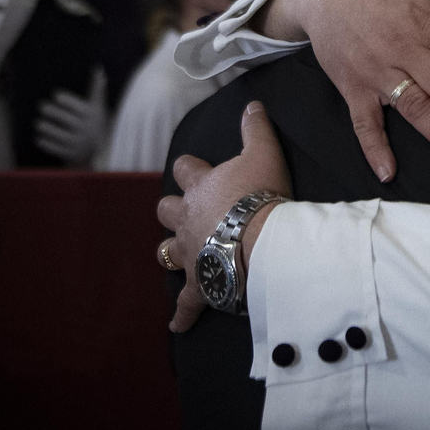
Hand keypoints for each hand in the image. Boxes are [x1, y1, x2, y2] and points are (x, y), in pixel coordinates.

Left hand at [35, 67, 106, 164]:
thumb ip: (97, 90)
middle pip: (68, 120)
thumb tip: (99, 69)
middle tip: (41, 106)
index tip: (56, 95)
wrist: (101, 151)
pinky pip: (57, 149)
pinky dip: (47, 144)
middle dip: (54, 113)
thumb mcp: (99, 107)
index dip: (68, 101)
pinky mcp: (71, 154)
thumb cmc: (96, 122)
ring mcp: (79, 143)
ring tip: (38, 123)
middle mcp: (86, 129)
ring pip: (61, 135)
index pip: (79, 107)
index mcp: (92, 116)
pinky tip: (39, 138)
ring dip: (48, 129)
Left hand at [158, 101, 291, 332]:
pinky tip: (176, 325)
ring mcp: (189, 251)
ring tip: (181, 254)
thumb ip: (255, 128)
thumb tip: (252, 103)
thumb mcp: (264, 153)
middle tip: (187, 211)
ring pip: (165, 251)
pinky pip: (184, 303)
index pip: (186, 169)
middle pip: (166, 208)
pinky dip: (180, 314)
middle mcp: (187, 217)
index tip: (194, 168)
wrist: (260, 240)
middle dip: (172, 208)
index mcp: (201, 187)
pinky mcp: (198, 283)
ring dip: (171, 251)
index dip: (190, 168)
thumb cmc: (261, 195)